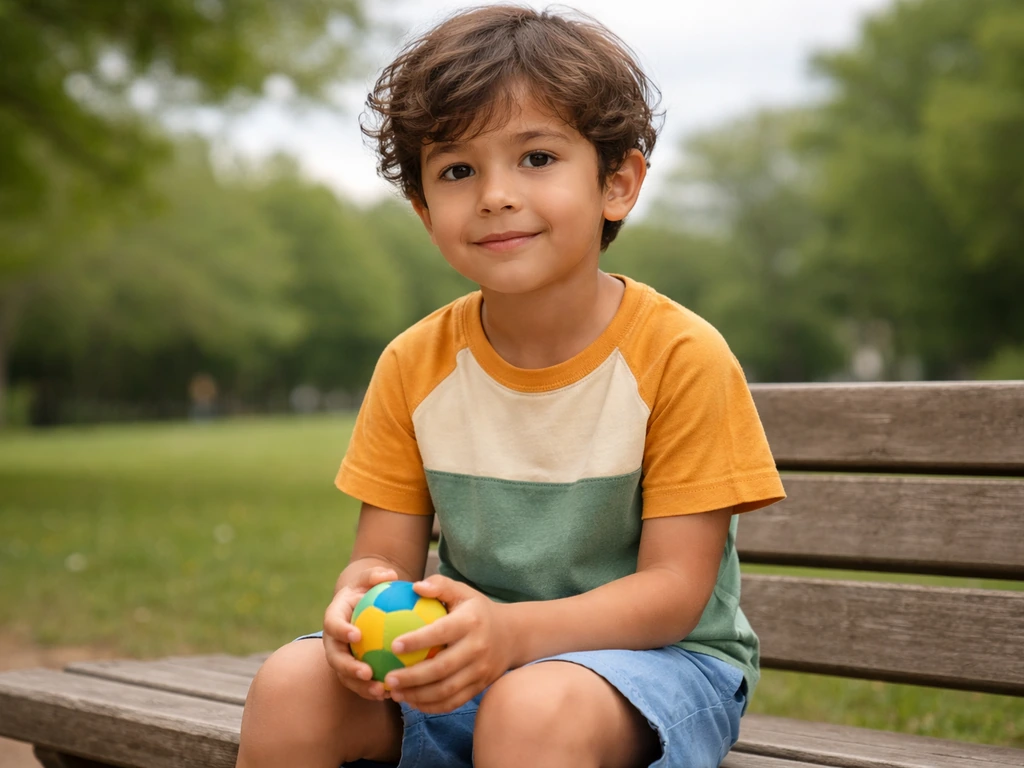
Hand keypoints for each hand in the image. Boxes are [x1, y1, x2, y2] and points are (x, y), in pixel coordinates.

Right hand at [322, 565, 398, 700]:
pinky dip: (374, 690)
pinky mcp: (350, 673)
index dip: (342, 631)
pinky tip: (393, 694)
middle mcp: (332, 642)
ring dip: (362, 686)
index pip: (333, 625)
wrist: (360, 609)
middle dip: (348, 668)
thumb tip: (390, 575)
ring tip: (381, 690)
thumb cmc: (366, 591)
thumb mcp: (368, 579)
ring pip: (346, 677)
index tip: (357, 635)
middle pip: (335, 658)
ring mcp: (340, 659)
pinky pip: (360, 685)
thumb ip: (375, 575)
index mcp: (334, 618)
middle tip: (367, 672)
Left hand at [383, 576, 514, 713]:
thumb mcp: (462, 592)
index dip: (417, 640)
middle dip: (412, 677)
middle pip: (442, 668)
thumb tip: (415, 586)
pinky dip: (431, 706)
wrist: (513, 635)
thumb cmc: (477, 610)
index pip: (441, 633)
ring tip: (395, 693)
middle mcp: (477, 648)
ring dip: (418, 695)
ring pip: (446, 690)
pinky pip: (454, 702)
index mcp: (471, 622)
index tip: (393, 645)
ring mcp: (480, 671)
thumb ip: (440, 585)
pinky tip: (412, 702)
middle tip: (388, 678)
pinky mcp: (480, 687)